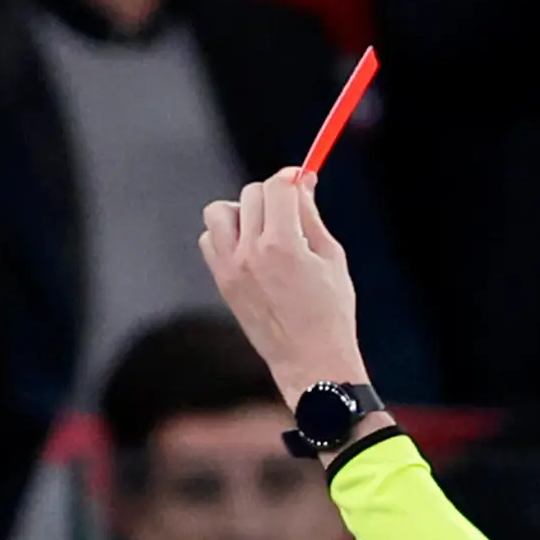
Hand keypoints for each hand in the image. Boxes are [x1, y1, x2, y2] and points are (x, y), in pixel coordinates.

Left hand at [199, 171, 370, 409]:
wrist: (309, 361)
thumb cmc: (330, 311)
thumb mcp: (330, 256)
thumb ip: (311, 215)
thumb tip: (301, 179)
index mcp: (283, 244)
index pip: (277, 185)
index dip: (291, 178)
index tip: (301, 181)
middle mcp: (251, 253)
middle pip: (251, 194)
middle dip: (272, 195)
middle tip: (289, 213)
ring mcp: (231, 269)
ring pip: (220, 212)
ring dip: (241, 211)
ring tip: (263, 229)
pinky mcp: (222, 283)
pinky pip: (209, 240)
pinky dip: (224, 236)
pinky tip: (248, 249)